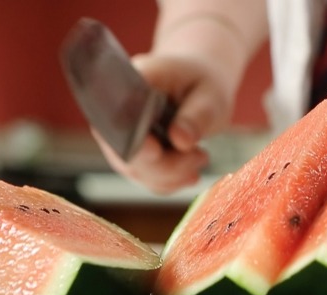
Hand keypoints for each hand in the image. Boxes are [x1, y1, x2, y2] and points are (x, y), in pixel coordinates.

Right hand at [93, 53, 235, 193]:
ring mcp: (120, 135)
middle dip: (165, 165)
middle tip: (201, 157)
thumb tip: (180, 139)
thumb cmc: (203, 83)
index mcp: (131, 84)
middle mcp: (116, 110)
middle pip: (125, 151)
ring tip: (200, 157)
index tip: (155, 150)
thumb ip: (197, 115)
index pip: (118, 116)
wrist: (199, 84)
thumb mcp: (210, 95)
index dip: (131, 138)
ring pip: (135, 170)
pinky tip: (190, 172)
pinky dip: (169, 181)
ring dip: (171, 175)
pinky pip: (145, 177)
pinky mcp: (131, 153)